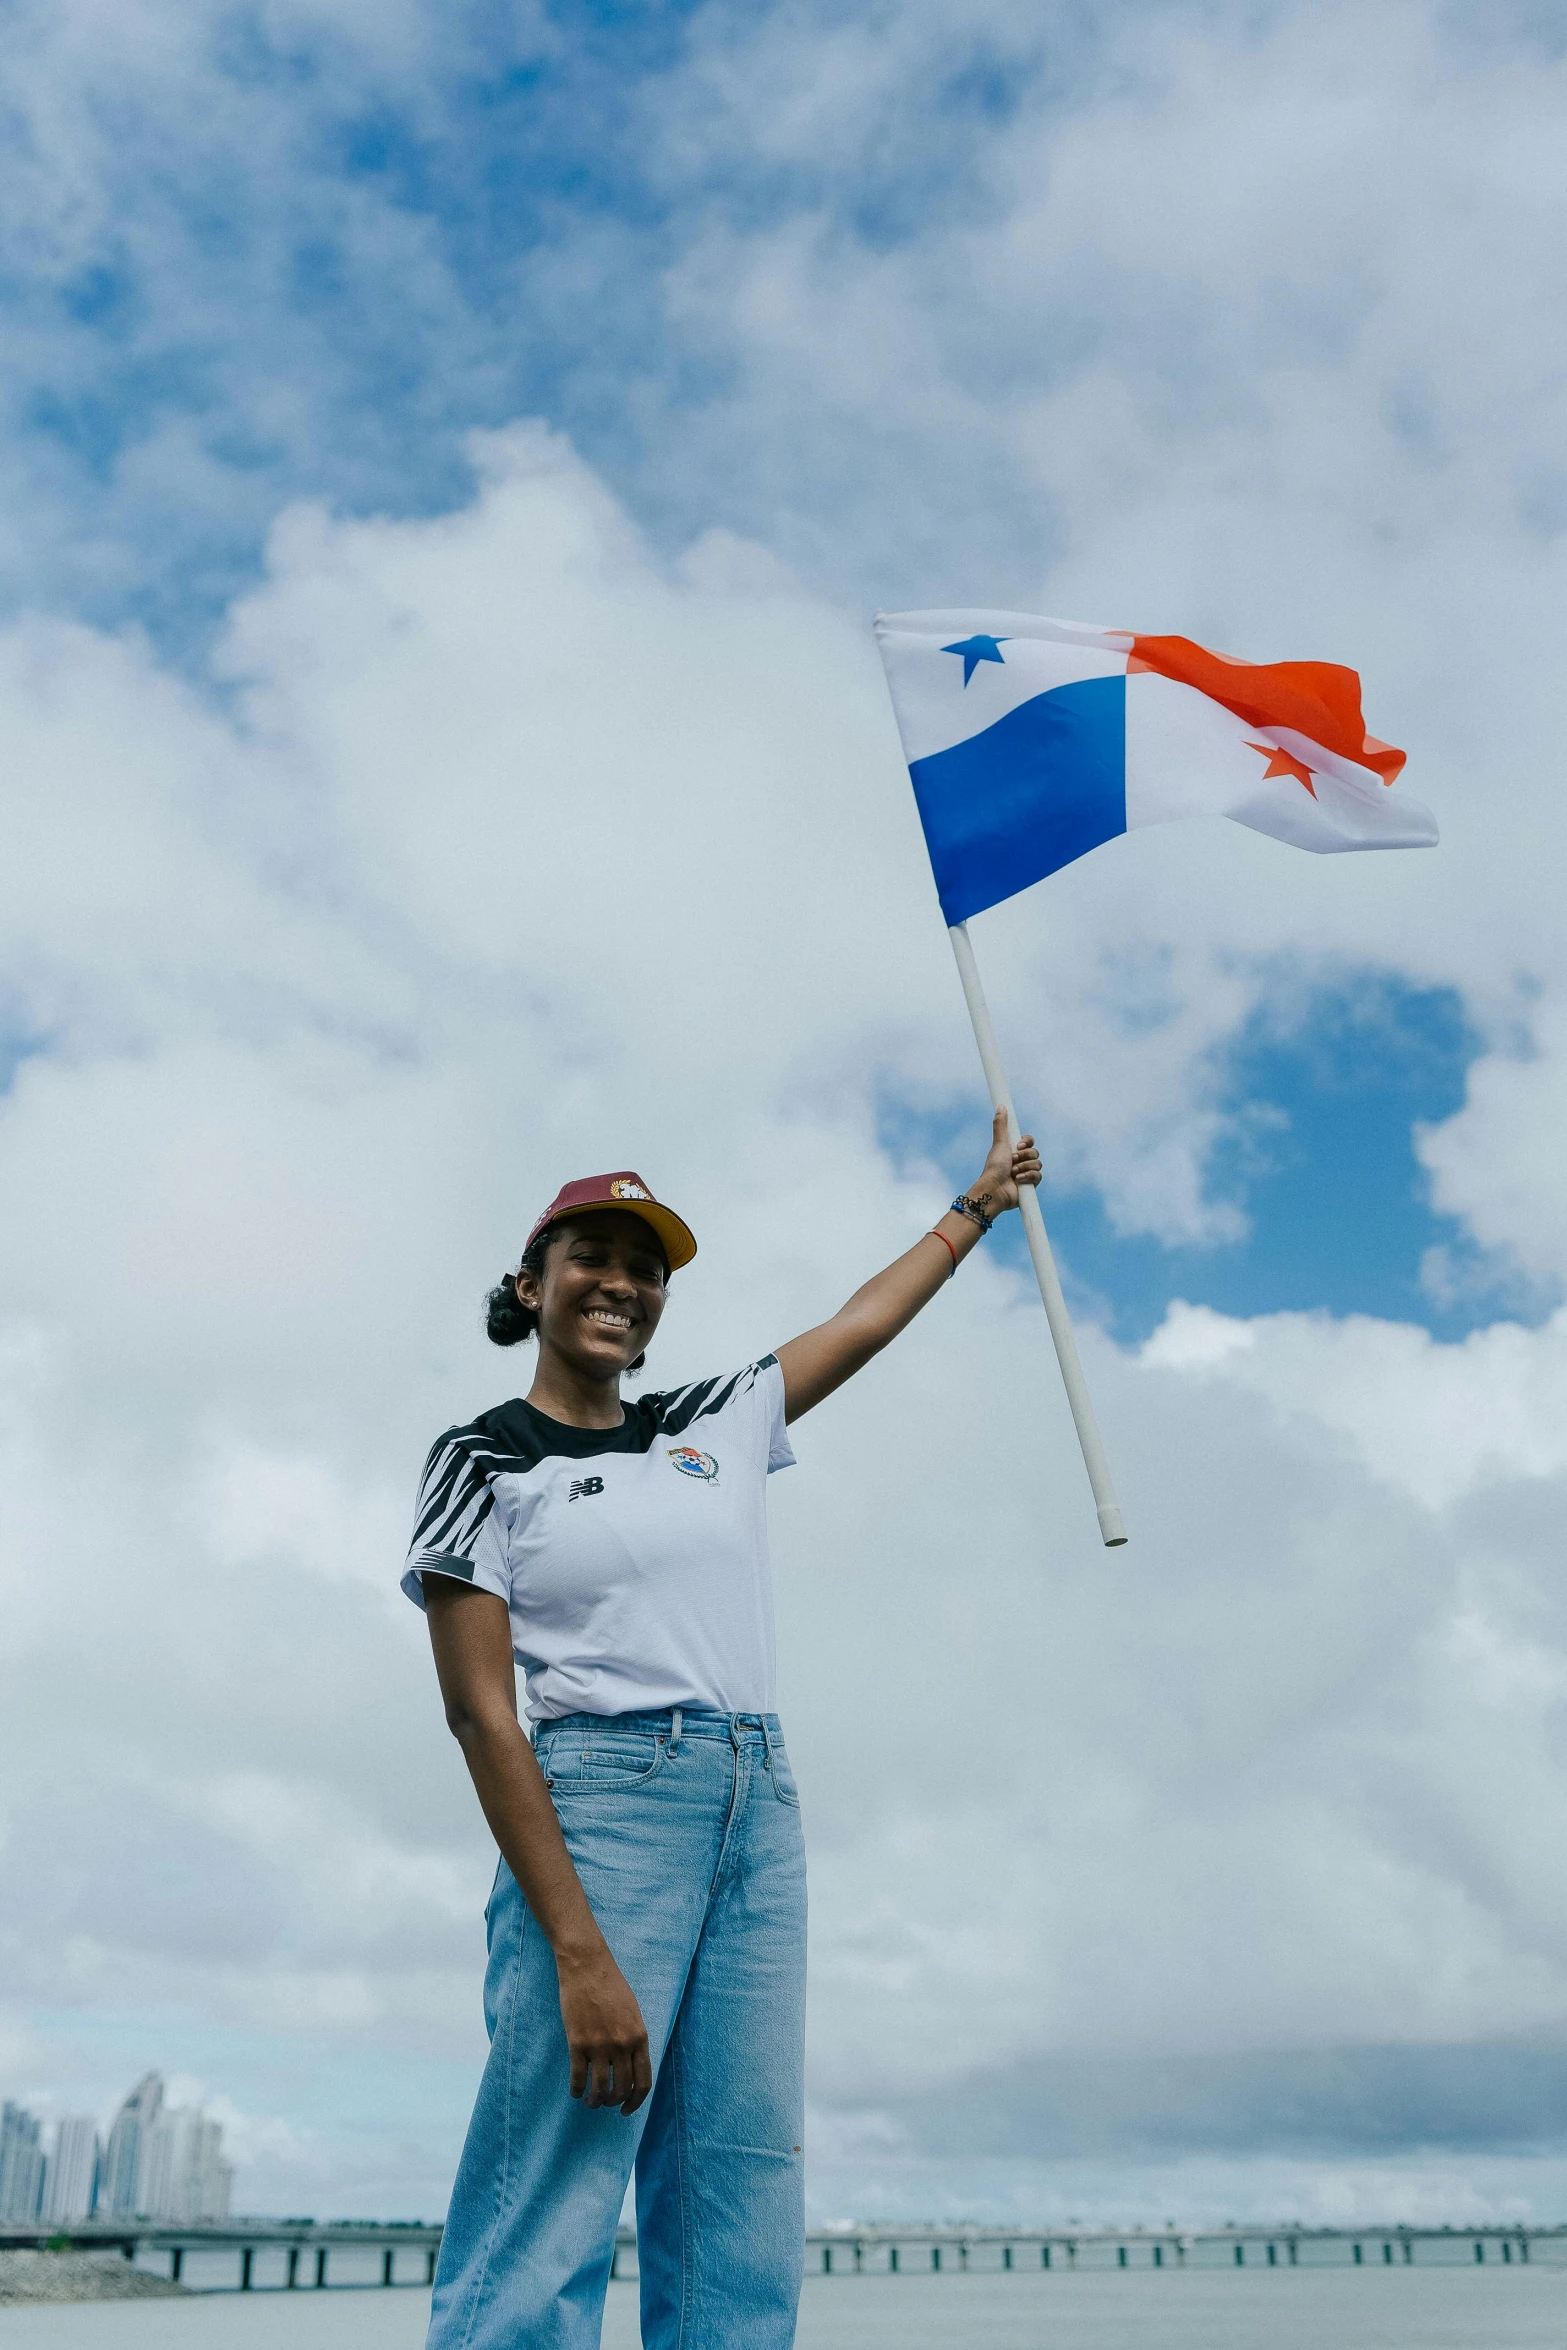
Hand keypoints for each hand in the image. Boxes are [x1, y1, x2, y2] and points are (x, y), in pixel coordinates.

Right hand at [556, 1944, 652, 2113]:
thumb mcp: (633, 2012)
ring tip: (591, 2101)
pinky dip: (576, 2090)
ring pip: (600, 2089)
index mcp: (639, 2037)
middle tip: (606, 2103)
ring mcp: (599, 2045)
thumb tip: (632, 2066)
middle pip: (621, 2089)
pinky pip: (578, 2078)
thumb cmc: (611, 1986)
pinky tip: (575, 2091)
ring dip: (595, 2101)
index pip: (643, 2082)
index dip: (636, 2102)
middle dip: (614, 2103)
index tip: (626, 2110)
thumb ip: (634, 2039)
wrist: (588, 1967)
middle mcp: (622, 2045)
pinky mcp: (577, 2043)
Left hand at [966, 1105, 1042, 1217]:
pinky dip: (1028, 1177)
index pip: (1029, 1141)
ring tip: (1013, 1173)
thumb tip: (1000, 1106)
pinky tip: (1017, 1181)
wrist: (995, 1189)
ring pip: (1038, 1164)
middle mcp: (1021, 1161)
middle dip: (1024, 1156)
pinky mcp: (1030, 1185)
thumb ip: (1001, 1125)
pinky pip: (1038, 1176)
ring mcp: (1026, 1173)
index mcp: (1014, 1150)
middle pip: (1035, 1152)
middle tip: (1012, 1161)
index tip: (1018, 1145)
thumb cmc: (994, 1167)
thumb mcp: (999, 1144)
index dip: (1027, 1142)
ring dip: (1024, 1167)